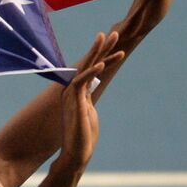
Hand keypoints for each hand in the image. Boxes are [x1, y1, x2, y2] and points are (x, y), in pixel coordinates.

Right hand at [55, 32, 123, 174]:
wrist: (75, 153)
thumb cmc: (84, 137)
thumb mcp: (90, 114)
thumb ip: (89, 102)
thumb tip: (91, 95)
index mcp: (78, 92)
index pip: (92, 68)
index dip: (102, 55)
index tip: (113, 43)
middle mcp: (73, 90)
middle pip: (89, 63)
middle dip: (102, 47)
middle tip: (114, 32)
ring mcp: (72, 94)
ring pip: (86, 67)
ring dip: (99, 52)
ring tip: (110, 38)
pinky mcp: (73, 101)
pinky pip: (83, 82)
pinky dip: (93, 72)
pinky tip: (102, 63)